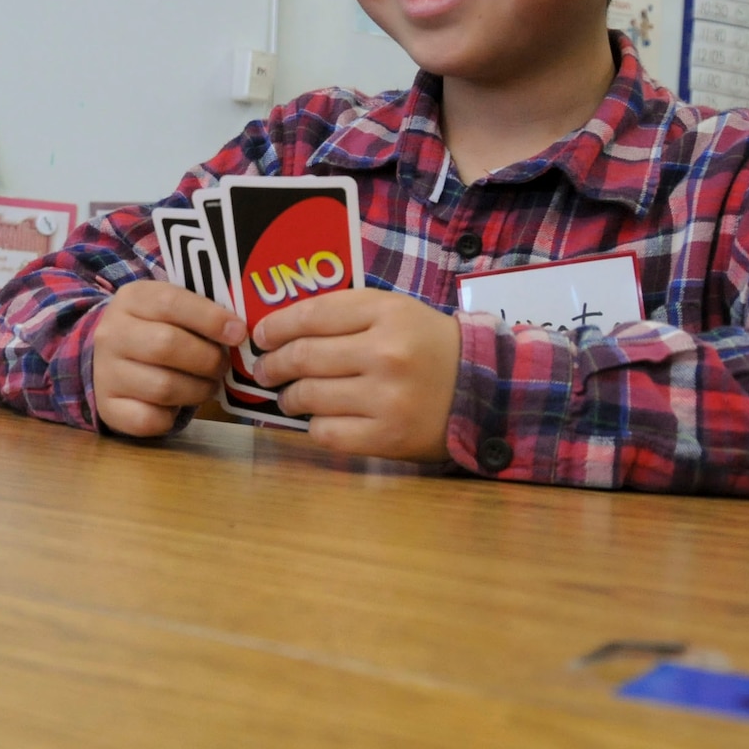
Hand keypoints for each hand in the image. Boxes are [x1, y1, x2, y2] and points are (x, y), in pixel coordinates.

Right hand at [90, 280, 246, 437]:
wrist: (111, 358)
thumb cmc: (156, 330)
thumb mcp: (171, 309)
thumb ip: (200, 313)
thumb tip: (238, 332)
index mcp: (132, 299)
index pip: (170, 302)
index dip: (209, 319)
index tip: (237, 333)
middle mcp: (111, 334)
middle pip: (166, 345)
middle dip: (207, 359)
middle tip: (222, 366)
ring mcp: (106, 372)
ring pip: (162, 387)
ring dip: (197, 390)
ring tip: (207, 385)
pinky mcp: (108, 407)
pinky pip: (148, 419)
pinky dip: (171, 417)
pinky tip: (176, 406)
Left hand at [250, 288, 459, 461]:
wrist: (486, 391)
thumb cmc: (430, 347)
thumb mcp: (397, 312)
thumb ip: (346, 314)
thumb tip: (282, 329)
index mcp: (387, 313)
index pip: (312, 316)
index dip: (277, 327)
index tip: (262, 336)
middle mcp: (385, 354)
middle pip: (303, 357)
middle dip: (272, 365)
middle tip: (264, 370)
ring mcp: (386, 398)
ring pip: (309, 396)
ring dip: (289, 397)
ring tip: (289, 396)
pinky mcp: (388, 437)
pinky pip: (327, 432)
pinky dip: (314, 426)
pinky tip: (319, 420)